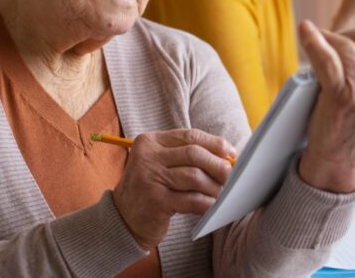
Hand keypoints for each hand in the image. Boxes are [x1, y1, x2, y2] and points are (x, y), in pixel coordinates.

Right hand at [112, 129, 234, 248]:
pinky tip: (212, 206)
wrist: (123, 218)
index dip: (215, 143)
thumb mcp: (161, 164)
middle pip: (194, 154)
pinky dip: (207, 203)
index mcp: (150, 142)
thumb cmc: (151, 188)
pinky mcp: (156, 202)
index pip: (190, 136)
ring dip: (214, 186)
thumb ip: (186, 155)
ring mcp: (150, 179)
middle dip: (218, 164)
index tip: (230, 153)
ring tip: (221, 193)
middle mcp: (147, 157)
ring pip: (195, 176)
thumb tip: (226, 156)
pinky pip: (192, 200)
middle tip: (230, 175)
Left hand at [297, 20, 354, 192]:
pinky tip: (306, 31)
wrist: (342, 159)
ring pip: (346, 44)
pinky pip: (326, 57)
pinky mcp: (342, 95)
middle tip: (332, 48)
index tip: (348, 48)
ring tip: (318, 46)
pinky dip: (312, 42)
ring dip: (328, 41)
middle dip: (346, 37)